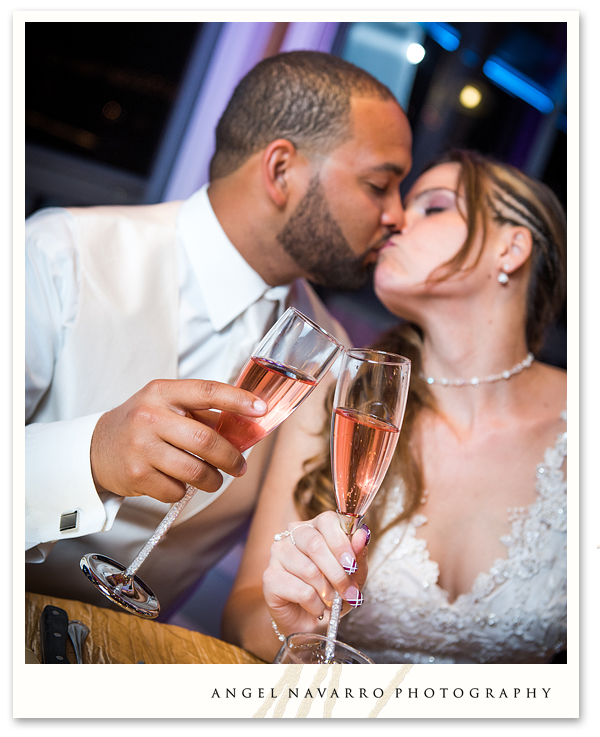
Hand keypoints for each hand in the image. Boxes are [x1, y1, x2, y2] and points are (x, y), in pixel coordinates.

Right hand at [90, 379, 266, 502]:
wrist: (95, 447)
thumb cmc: (142, 424)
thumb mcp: (165, 405)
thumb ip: (201, 412)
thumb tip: (245, 426)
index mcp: (163, 392)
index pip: (207, 391)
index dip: (237, 400)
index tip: (261, 409)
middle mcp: (151, 416)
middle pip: (206, 440)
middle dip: (231, 458)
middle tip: (240, 466)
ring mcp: (141, 446)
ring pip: (195, 471)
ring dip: (213, 480)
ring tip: (215, 479)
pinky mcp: (136, 474)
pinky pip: (176, 490)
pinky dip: (185, 490)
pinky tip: (179, 482)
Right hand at [263, 510, 368, 637]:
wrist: (309, 622)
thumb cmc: (331, 592)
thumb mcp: (354, 575)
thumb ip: (358, 555)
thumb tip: (362, 535)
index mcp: (315, 526)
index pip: (327, 520)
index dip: (342, 543)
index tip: (352, 566)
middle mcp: (293, 534)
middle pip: (316, 545)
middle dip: (337, 573)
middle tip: (348, 592)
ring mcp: (278, 553)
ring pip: (309, 570)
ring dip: (327, 591)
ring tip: (331, 601)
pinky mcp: (269, 576)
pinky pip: (301, 590)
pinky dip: (315, 604)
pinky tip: (315, 607)